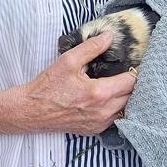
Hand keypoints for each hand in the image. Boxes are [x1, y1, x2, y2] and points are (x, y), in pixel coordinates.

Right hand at [20, 31, 136, 134]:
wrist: (31, 111)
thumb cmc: (48, 87)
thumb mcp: (68, 60)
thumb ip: (92, 47)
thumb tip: (109, 36)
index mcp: (99, 93)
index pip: (131, 81)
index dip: (135, 70)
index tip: (134, 63)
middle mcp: (103, 112)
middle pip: (133, 97)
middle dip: (133, 84)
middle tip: (128, 71)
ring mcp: (100, 124)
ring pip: (126, 110)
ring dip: (127, 97)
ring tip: (121, 84)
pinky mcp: (95, 130)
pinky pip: (116, 119)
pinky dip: (118, 108)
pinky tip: (111, 98)